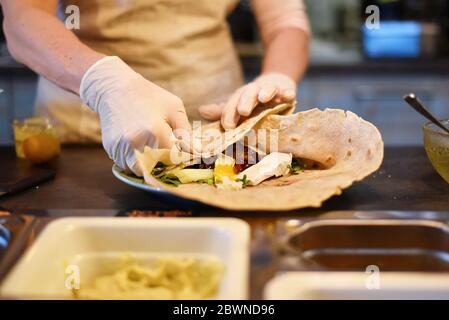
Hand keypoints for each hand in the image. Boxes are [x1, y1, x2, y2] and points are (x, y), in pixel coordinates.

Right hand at [80, 57, 190, 175]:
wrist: (114, 87)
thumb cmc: (149, 95)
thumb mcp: (174, 108)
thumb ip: (186, 132)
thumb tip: (197, 152)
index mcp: (156, 131)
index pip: (172, 159)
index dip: (178, 159)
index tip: (181, 153)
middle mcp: (137, 142)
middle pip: (156, 169)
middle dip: (164, 165)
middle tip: (167, 154)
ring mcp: (121, 147)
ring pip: (140, 171)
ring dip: (149, 166)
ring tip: (152, 149)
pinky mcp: (111, 148)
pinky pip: (126, 165)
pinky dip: (135, 161)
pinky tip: (139, 146)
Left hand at [198, 73, 295, 128]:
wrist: (276, 84)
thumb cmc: (254, 101)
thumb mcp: (237, 107)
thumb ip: (222, 111)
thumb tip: (200, 111)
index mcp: (241, 97)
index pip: (233, 103)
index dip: (229, 112)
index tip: (228, 126)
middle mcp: (255, 92)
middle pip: (248, 93)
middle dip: (245, 101)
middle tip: (243, 111)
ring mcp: (271, 91)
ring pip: (267, 89)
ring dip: (265, 92)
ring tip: (263, 98)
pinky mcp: (286, 92)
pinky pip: (287, 92)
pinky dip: (287, 93)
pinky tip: (288, 96)